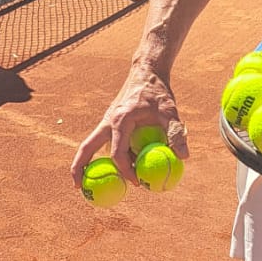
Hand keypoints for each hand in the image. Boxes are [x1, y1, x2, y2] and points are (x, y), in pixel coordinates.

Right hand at [70, 68, 188, 187]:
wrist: (147, 71)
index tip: (137, 183)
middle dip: (79, 168)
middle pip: (86, 148)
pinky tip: (115, 166)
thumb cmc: (158, 91)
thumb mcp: (171, 111)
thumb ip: (176, 133)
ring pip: (92, 145)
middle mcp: (108, 121)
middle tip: (77, 188)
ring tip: (92, 182)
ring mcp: (107, 121)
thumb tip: (184, 157)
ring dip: (89, 162)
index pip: (118, 153)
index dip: (126, 171)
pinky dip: (104, 155)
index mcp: (120, 120)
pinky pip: (104, 142)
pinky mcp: (110, 121)